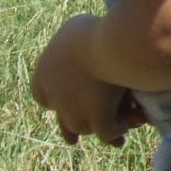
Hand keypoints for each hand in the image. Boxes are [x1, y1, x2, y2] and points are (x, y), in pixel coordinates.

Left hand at [30, 15, 149, 145]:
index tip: (59, 103)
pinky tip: (129, 125)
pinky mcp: (98, 121)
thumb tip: (80, 41)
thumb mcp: (76, 29)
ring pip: (83, 128)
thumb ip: (73, 43)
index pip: (41, 96)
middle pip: (62, 119)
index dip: (53, 99)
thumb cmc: (94, 31)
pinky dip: (117, 131)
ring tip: (114, 135)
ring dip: (98, 129)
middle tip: (74, 141)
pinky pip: (107, 132)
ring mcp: (75, 113)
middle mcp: (56, 97)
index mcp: (45, 73)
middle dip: (70, 130)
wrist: (108, 47)